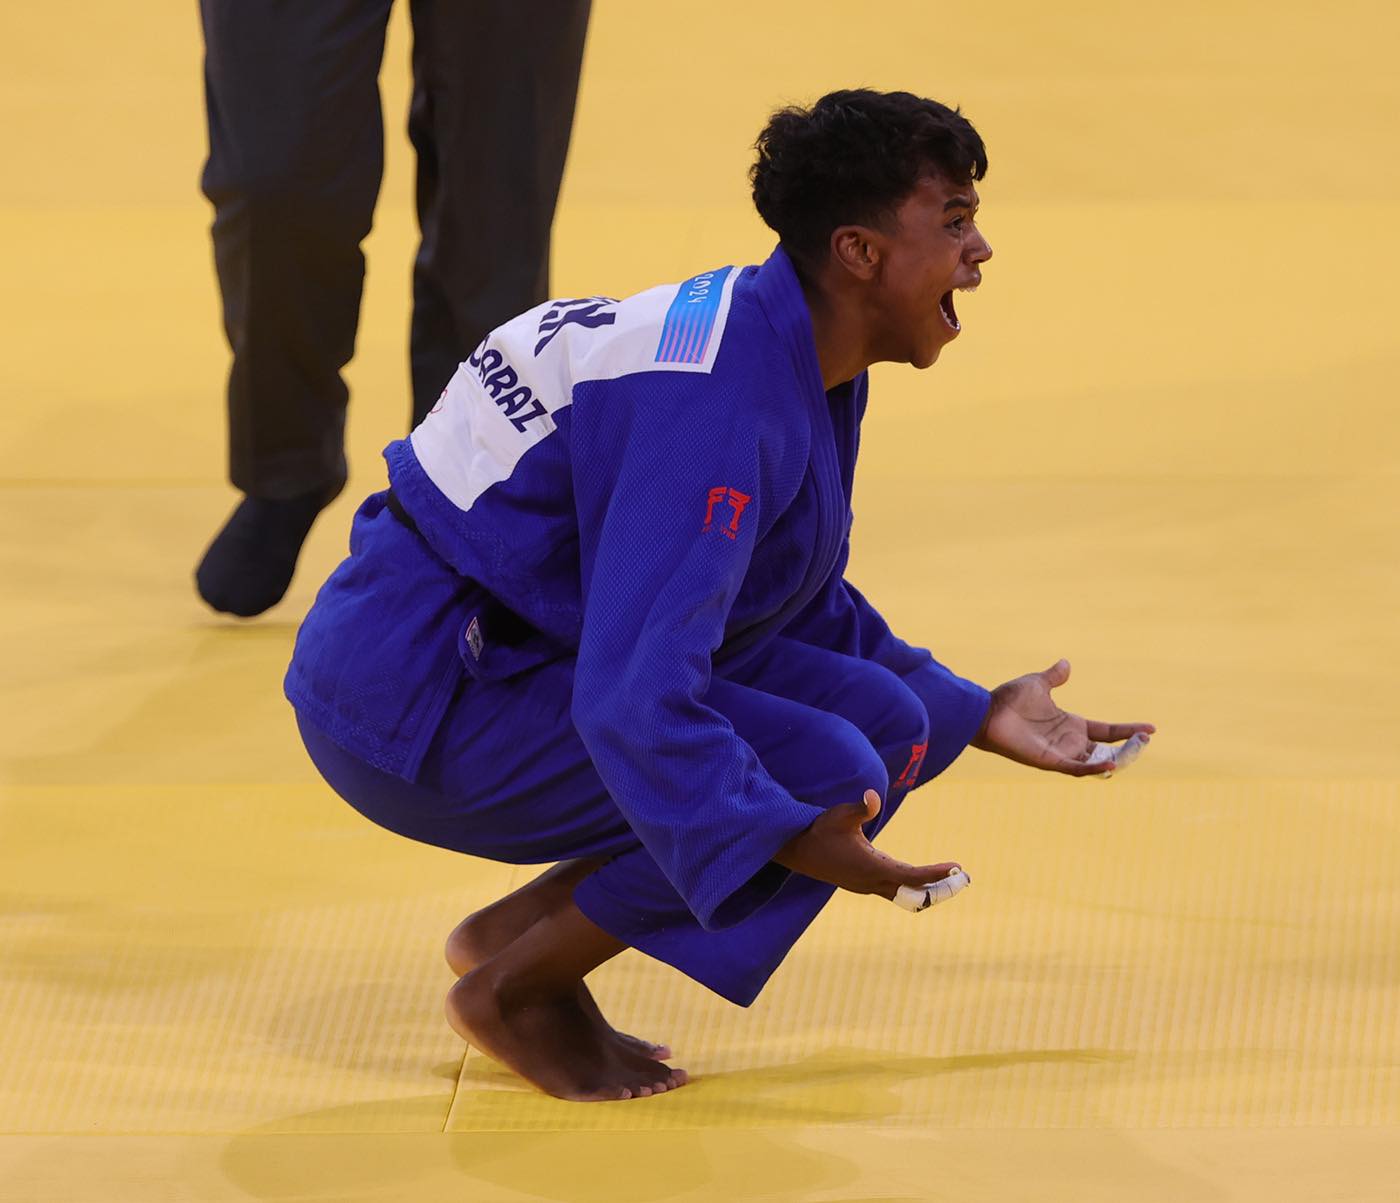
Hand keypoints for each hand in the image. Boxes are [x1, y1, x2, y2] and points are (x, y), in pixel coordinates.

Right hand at [773, 789, 960, 898]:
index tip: (956, 867)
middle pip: (913, 892)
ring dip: (926, 889)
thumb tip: (873, 795)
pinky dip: (911, 887)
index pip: (912, 876)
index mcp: (870, 867)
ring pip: (904, 894)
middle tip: (963, 879)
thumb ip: (860, 807)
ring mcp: (865, 886)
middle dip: (939, 888)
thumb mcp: (839, 814)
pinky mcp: (861, 884)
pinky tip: (920, 878)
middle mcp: (870, 882)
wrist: (795, 849)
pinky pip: (893, 890)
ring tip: (949, 879)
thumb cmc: (819, 828)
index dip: (936, 873)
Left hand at [972, 658, 1154, 776]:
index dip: (1128, 730)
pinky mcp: (1050, 761)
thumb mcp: (1038, 684)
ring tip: (1135, 752)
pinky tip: (1110, 765)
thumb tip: (1066, 664)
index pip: (1108, 731)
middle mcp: (1070, 741)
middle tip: (1146, 740)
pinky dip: (1092, 770)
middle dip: (1129, 748)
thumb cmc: (1009, 700)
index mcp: (1071, 724)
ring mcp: (1061, 753)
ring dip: (1116, 760)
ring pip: (1096, 763)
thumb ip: (1054, 677)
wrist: (987, 712)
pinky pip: (1076, 769)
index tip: (1152, 728)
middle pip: (1108, 750)